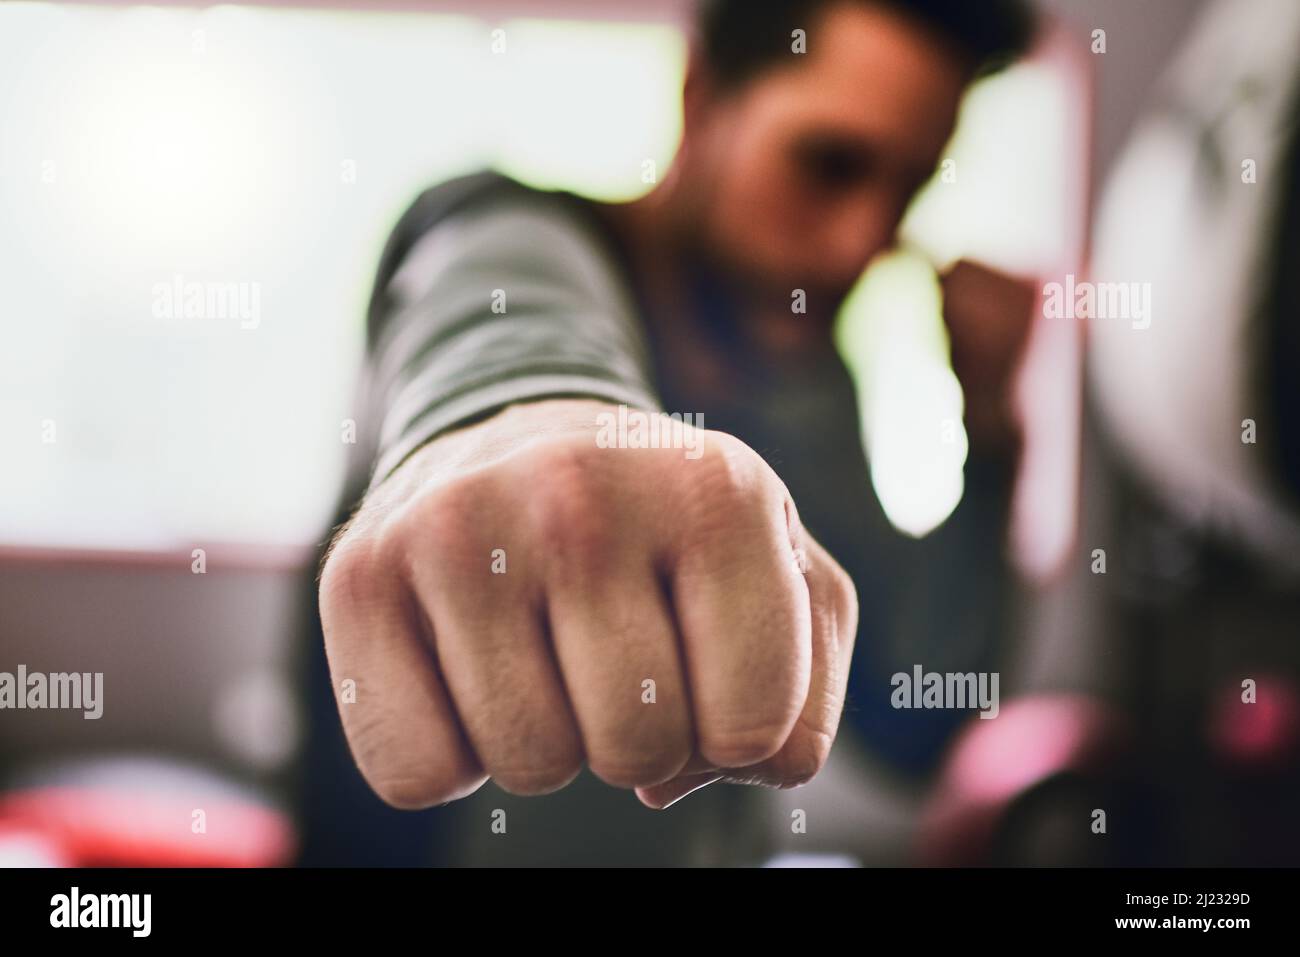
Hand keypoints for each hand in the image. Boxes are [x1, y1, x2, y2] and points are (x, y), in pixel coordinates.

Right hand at [318, 398, 857, 809]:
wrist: (526, 442)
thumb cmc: (667, 530)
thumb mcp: (779, 572)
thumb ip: (805, 685)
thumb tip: (706, 769)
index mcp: (718, 492)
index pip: (756, 729)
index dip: (735, 733)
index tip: (704, 668)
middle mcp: (584, 493)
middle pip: (638, 751)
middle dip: (639, 739)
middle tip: (613, 657)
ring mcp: (461, 527)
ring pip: (529, 769)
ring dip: (548, 741)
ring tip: (543, 648)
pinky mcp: (360, 572)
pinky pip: (415, 774)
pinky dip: (451, 757)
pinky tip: (468, 668)